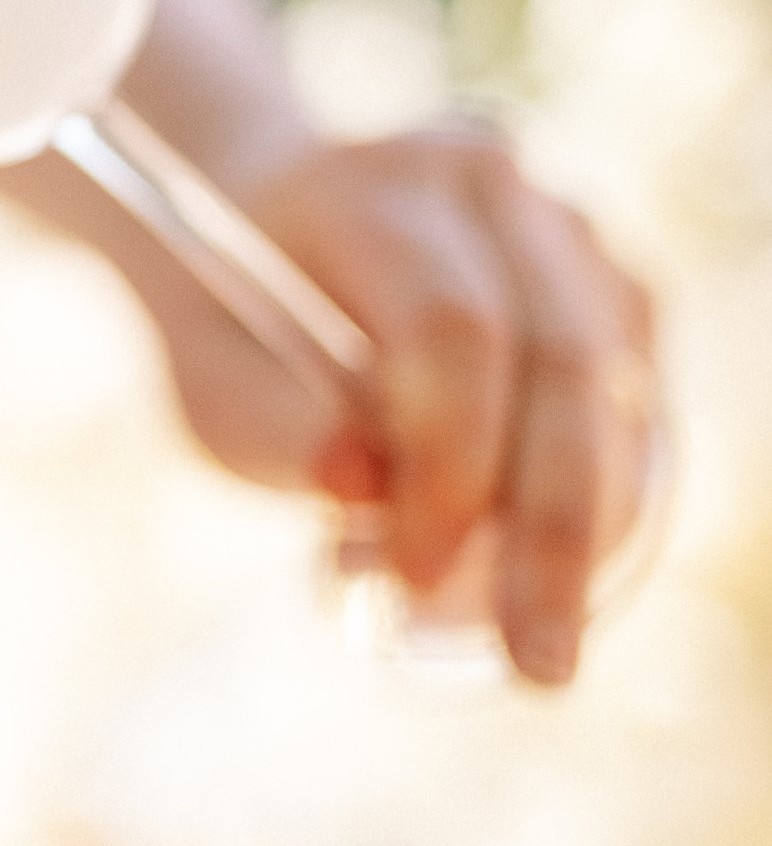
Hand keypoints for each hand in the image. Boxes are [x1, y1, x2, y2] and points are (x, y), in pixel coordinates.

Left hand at [154, 127, 655, 689]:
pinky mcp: (606, 279)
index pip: (454, 330)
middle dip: (554, 528)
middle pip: (564, 360)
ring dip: (588, 519)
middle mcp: (488, 186)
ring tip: (523, 621)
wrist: (269, 230)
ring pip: (619, 383)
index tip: (413, 577)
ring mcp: (562, 224)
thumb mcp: (209, 384)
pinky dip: (607, 490)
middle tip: (538, 659)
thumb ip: (274, 432)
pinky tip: (543, 558)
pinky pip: (635, 396)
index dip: (451, 466)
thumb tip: (366, 489)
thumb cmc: (236, 327)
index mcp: (376, 190)